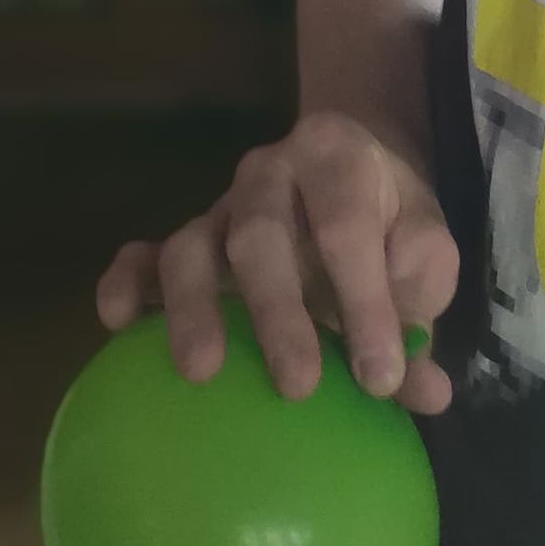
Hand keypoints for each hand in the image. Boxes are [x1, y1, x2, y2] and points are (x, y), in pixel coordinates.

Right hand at [96, 112, 457, 414]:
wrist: (351, 173)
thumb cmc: (390, 225)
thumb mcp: (425, 252)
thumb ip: (424, 312)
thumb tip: (426, 387)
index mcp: (335, 157)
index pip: (347, 226)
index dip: (365, 302)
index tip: (380, 377)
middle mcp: (268, 171)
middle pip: (259, 233)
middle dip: (277, 312)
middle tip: (297, 388)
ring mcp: (219, 206)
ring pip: (190, 246)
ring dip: (193, 308)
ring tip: (200, 373)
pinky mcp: (181, 240)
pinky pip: (141, 255)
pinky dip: (124, 284)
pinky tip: (118, 325)